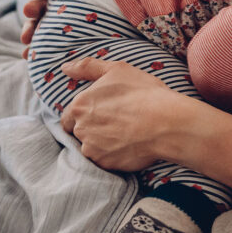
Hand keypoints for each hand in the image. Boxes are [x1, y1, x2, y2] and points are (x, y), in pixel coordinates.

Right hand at [20, 0, 82, 52]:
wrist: (115, 11)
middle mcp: (50, 5)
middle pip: (37, 8)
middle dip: (32, 10)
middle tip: (30, 12)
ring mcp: (53, 23)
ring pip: (38, 27)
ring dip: (30, 32)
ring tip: (27, 40)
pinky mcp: (57, 39)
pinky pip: (44, 45)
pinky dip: (35, 50)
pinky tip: (29, 56)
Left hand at [59, 57, 192, 170]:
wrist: (166, 122)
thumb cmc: (143, 93)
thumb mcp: (117, 70)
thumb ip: (87, 67)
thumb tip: (65, 68)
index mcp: (79, 106)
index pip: (68, 117)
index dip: (83, 115)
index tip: (101, 113)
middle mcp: (80, 129)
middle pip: (79, 133)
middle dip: (92, 129)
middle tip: (116, 122)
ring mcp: (92, 149)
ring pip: (91, 148)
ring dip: (102, 143)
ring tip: (124, 134)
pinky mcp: (106, 164)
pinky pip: (105, 161)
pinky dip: (114, 155)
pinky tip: (129, 145)